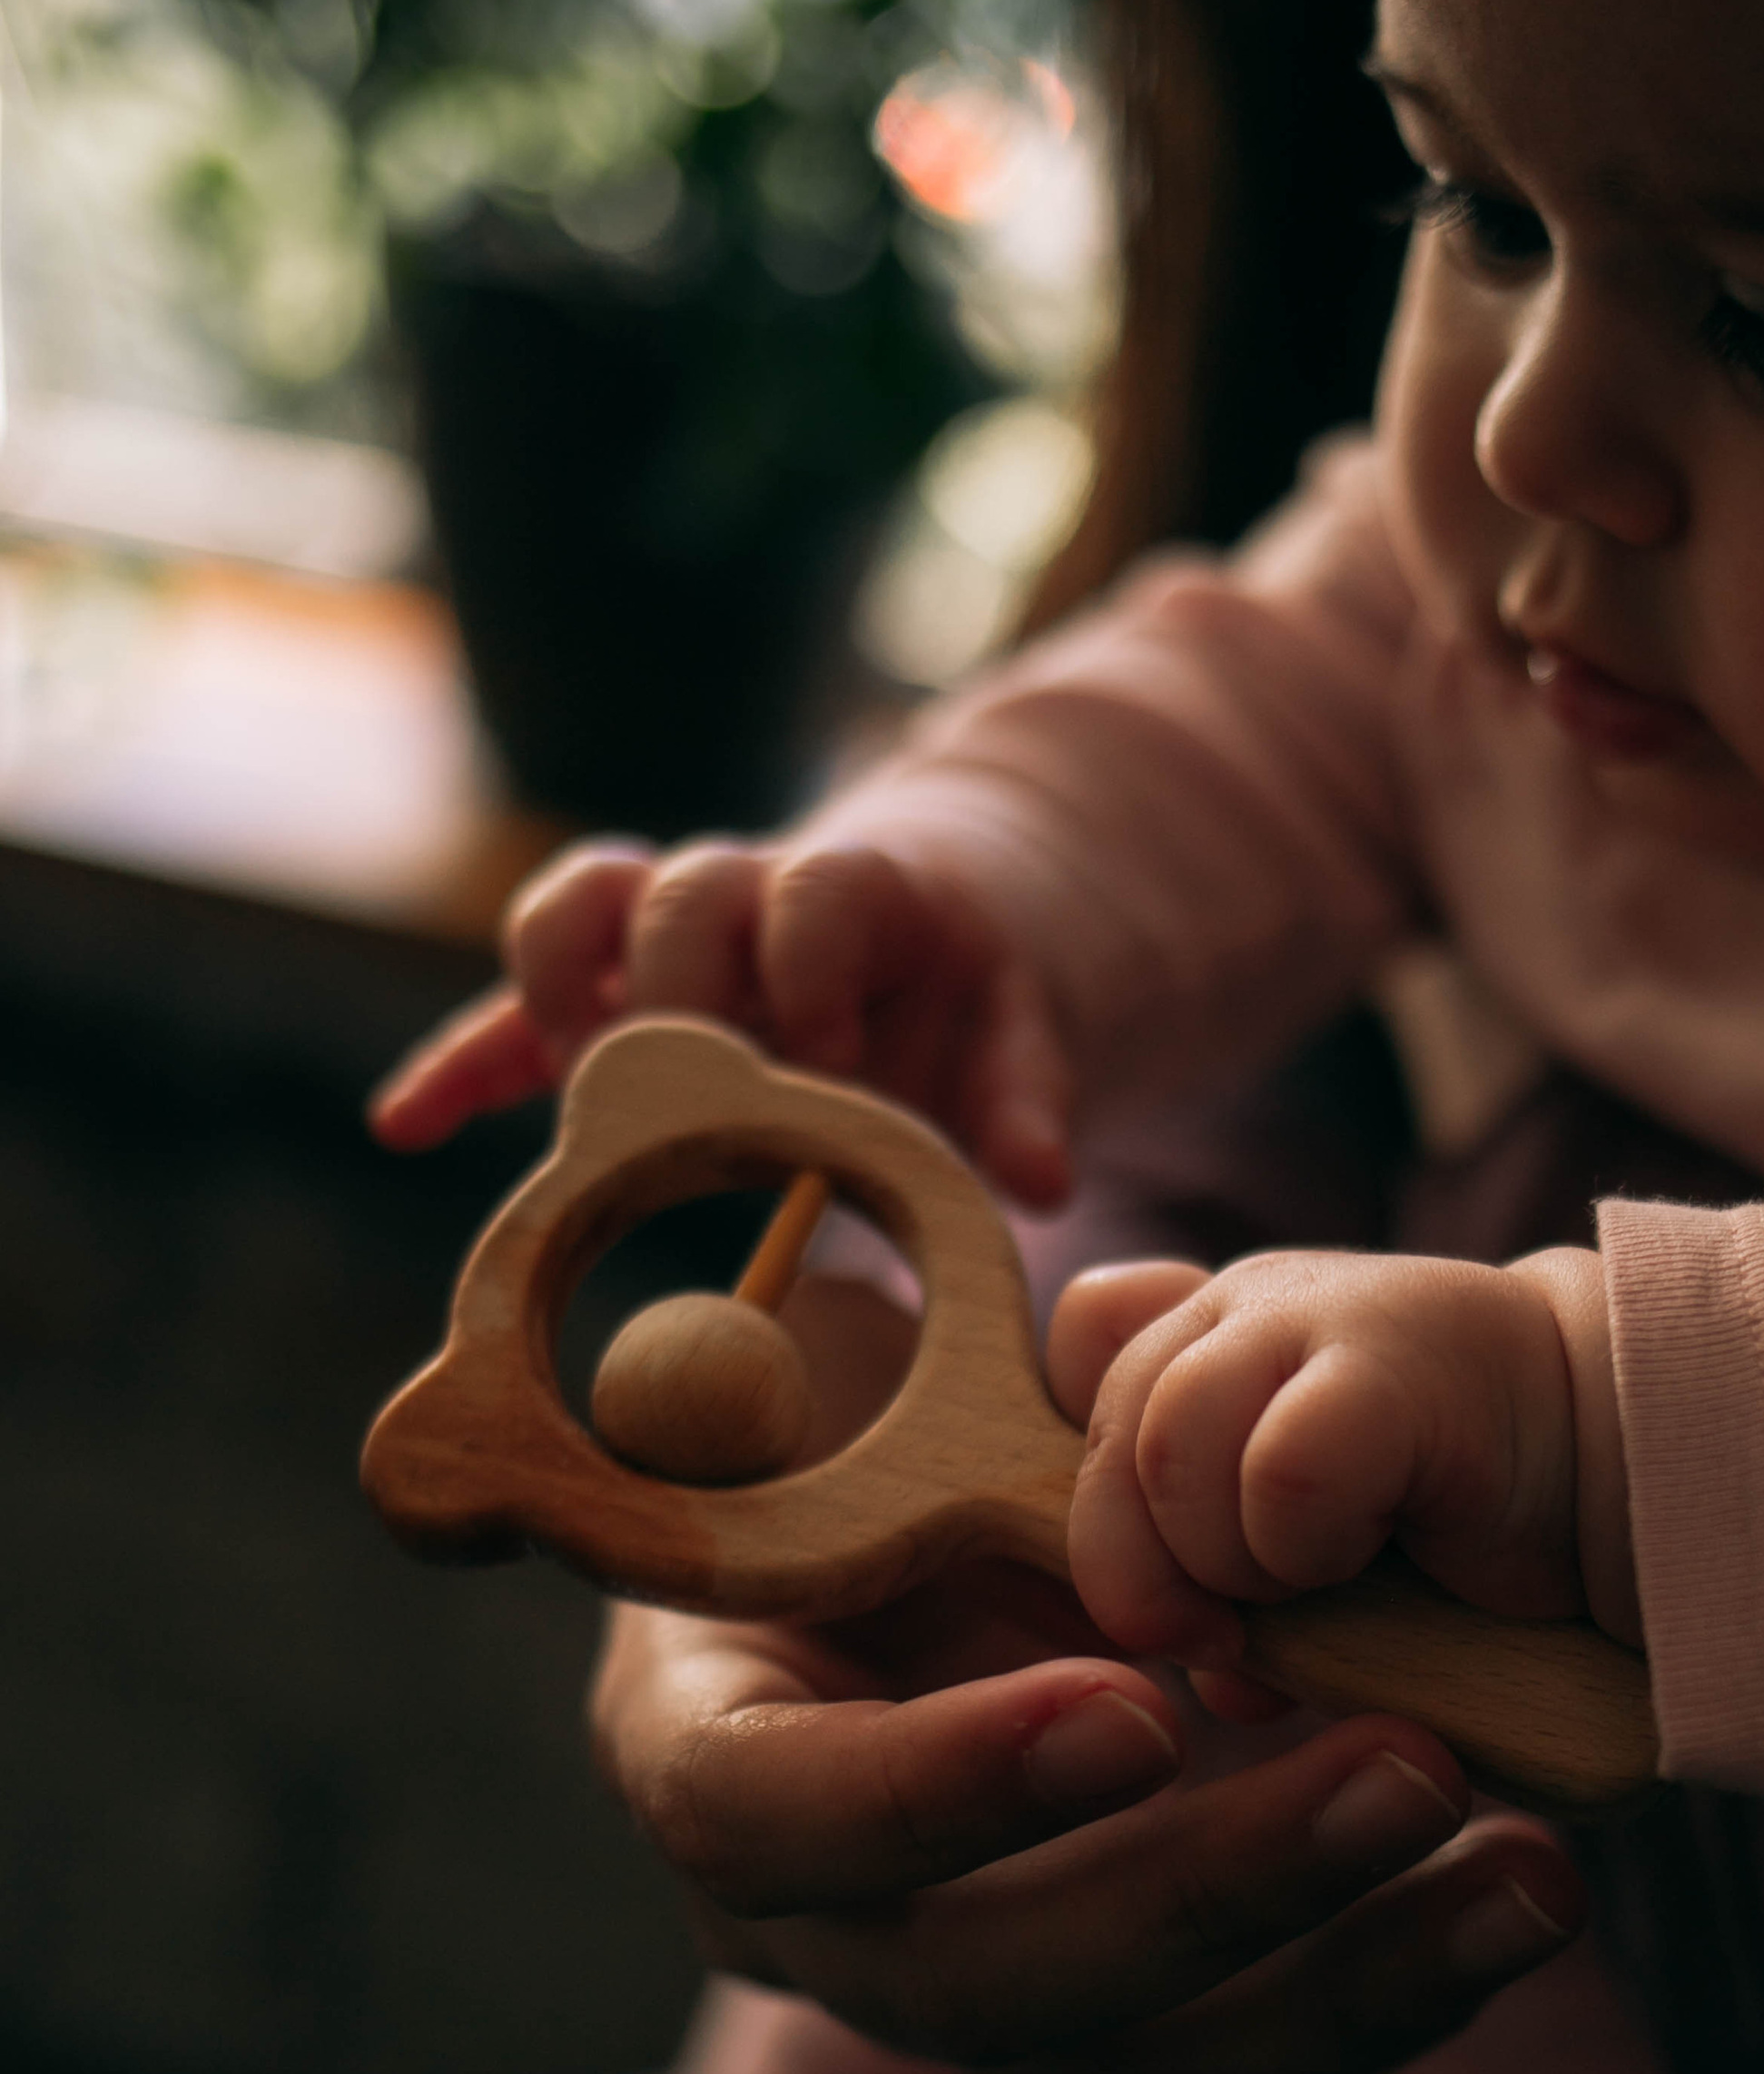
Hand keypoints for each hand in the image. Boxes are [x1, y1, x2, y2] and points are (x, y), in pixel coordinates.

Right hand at [369, 834, 1074, 1207]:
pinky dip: (461, 1062)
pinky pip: (510, 1012)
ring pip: (580, 907)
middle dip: (682, 981)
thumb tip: (1047, 1184)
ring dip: (560, 984)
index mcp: (852, 889)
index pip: (811, 890)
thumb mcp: (1014, 1035)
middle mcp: (743, 890)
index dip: (806, 958)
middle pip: (681, 890)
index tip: (824, 1050)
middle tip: (700, 1082)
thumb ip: (1027, 1096)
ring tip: (570, 1082)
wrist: (910, 947)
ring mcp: (658, 936)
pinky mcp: (600, 996)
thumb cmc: (962, 998)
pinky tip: (406, 1125)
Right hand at [587, 1275, 1582, 2073]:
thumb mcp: (884, 1394)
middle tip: (1403, 1769)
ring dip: (1340, 1973)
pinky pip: (1231, 2059)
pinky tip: (1518, 1905)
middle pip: (976, 1980)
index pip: (766, 1815)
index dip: (934, 1787)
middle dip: (1200, 1888)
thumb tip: (1115, 1325)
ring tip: (1520, 1872)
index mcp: (701, 1747)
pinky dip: (1387, 1989)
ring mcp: (954, 2001)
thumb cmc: (861, 1459)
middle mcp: (811, 1921)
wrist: (894, 1575)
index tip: (1132, 1709)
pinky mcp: (1092, 2040)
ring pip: (1128, 2061)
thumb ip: (962, 1372)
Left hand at [1053, 1249, 1590, 1672]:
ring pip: (1169, 1443)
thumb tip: (1193, 1664)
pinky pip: (1278, 1468)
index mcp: (1208, 1345)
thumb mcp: (1307, 1569)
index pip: (1076, 1352)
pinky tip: (1369, 1552)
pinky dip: (1304, 1544)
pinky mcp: (1390, 1364)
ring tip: (1312, 1581)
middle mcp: (1243, 1312)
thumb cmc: (1463, 1540)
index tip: (1171, 1570)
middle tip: (1230, 1630)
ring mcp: (1309, 1316)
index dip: (1102, 1481)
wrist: (1638, 1484)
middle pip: (1109, 1434)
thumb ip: (1223, 1585)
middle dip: (1145, 1567)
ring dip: (1227, 1556)